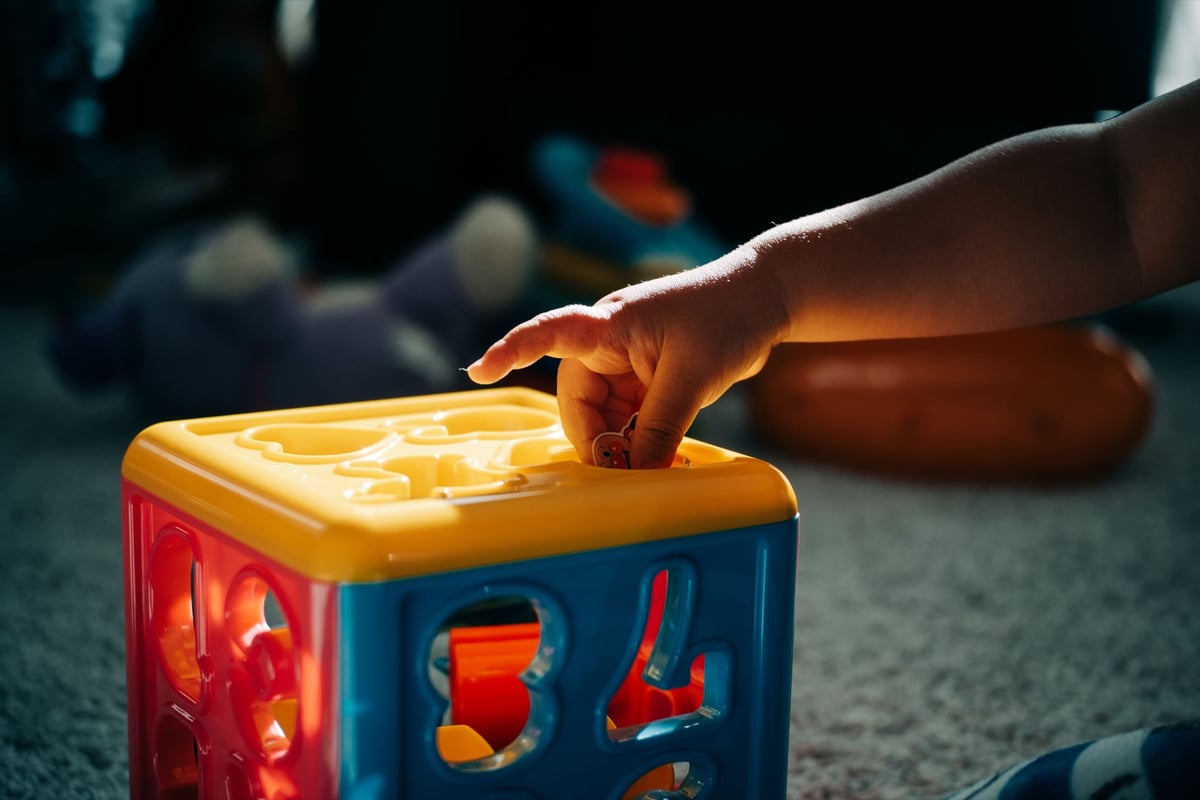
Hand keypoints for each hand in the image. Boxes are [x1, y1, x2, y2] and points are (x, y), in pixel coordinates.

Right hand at [467, 252, 786, 467]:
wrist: (764, 299)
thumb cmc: (726, 317)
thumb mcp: (692, 378)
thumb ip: (661, 428)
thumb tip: (635, 473)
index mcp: (611, 323)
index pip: (548, 333)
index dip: (511, 353)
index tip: (478, 372)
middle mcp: (609, 340)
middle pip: (578, 399)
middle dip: (596, 436)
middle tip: (622, 470)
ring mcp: (627, 359)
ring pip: (603, 413)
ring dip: (620, 440)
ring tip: (653, 462)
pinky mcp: (646, 375)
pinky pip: (626, 414)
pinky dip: (637, 436)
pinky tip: (660, 455)